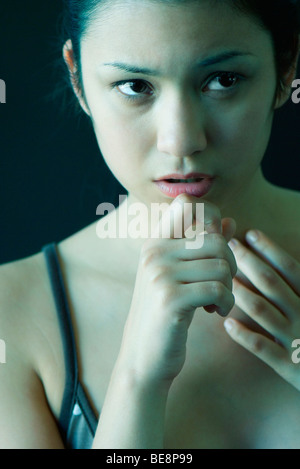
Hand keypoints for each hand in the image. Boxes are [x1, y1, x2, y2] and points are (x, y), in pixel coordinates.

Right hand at [115, 194, 236, 387]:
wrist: (143, 356)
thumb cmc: (164, 314)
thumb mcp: (181, 276)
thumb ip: (203, 247)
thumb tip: (231, 222)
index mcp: (156, 242)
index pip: (187, 204)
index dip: (211, 218)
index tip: (213, 249)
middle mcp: (155, 252)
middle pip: (216, 239)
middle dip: (229, 264)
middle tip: (221, 285)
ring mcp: (160, 273)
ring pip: (222, 265)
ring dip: (228, 287)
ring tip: (215, 301)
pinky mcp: (170, 298)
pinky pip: (218, 289)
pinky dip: (225, 303)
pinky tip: (213, 312)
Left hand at [224, 230, 299, 390]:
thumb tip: (291, 266)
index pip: (291, 269)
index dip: (270, 250)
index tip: (250, 234)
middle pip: (272, 284)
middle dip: (249, 262)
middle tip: (228, 246)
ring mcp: (296, 340)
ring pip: (262, 311)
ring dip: (241, 292)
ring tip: (222, 279)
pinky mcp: (288, 365)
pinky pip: (262, 348)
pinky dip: (244, 335)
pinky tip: (227, 324)